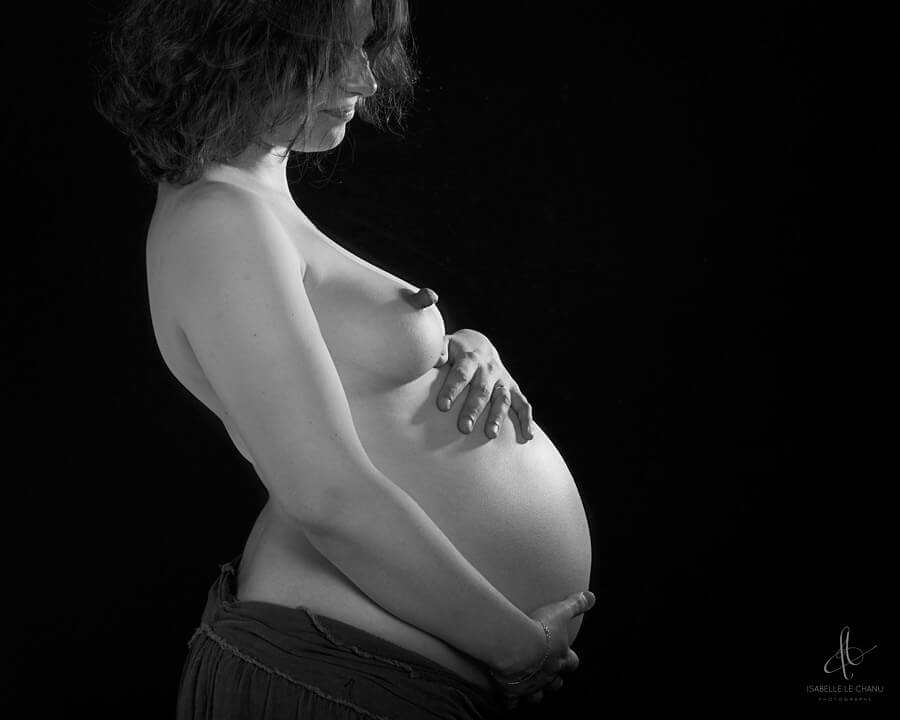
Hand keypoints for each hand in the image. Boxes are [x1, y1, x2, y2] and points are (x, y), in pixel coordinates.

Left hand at [433, 329, 533, 440]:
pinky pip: (522, 403)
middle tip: (464, 427)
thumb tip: (435, 360)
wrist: (478, 345)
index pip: (461, 374)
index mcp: (469, 359)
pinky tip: (527, 435)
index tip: (443, 405)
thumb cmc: (456, 351)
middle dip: (473, 409)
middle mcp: (488, 369)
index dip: (452, 389)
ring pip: (502, 398)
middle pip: (481, 390)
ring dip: (497, 416)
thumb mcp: (445, 345)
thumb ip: (438, 350)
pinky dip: (526, 419)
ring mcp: (502, 379)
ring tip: (491, 434)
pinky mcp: (512, 388)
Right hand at [489, 591, 595, 709]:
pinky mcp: (512, 692)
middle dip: (553, 680)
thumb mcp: (560, 612)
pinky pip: (511, 703)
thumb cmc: (540, 628)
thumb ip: (575, 604)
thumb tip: (591, 596)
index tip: (565, 656)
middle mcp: (548, 676)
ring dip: (532, 693)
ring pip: (536, 697)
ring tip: (526, 686)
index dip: (569, 660)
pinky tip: (504, 694)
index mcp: (560, 658)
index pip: (572, 663)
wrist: (517, 645)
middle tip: (545, 670)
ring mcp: (530, 686)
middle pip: (556, 684)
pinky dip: (509, 700)